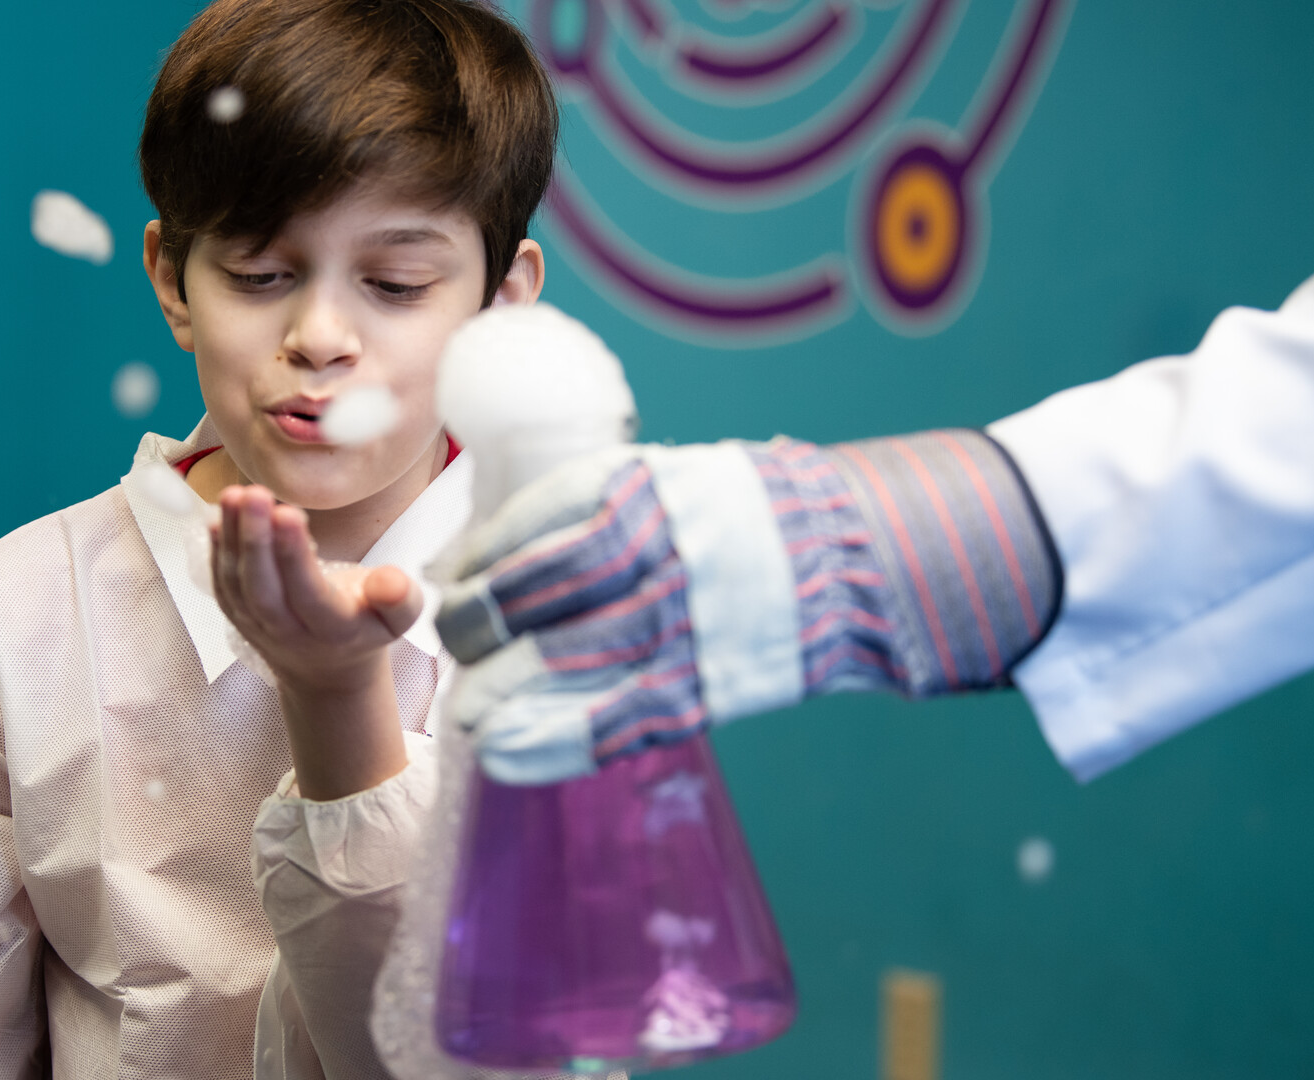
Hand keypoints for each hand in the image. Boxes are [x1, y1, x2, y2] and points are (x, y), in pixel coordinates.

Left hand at [212, 485, 425, 798]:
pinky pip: (223, 584)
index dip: (295, 555)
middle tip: (255, 495)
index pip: (308, 593)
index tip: (289, 513)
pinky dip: (216, 552)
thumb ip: (400, 599)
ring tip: (234, 494)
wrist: (327, 669)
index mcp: (333, 630)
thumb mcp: (397, 619)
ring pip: (238, 585)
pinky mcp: (239, 614)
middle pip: (263, 590)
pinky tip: (216, 517)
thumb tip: (391, 579)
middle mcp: (289, 632)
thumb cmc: (365, 628)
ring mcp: (258, 626)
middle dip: (255, 541)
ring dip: (232, 538)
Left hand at [437, 433, 1054, 785]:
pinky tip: (503, 755)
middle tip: (452, 638)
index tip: (450, 576)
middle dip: (478, 622)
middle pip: (537, 592)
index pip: (535, 522)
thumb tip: (490, 552)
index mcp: (647, 488)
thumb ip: (596, 507)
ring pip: (565, 659)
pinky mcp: (707, 686)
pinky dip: (550, 744)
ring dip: (501, 690)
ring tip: (467, 709)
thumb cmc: (751, 517)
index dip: (480, 556)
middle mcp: (660, 552)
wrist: (862, 559)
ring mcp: (685, 622)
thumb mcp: (677, 480)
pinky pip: (613, 722)